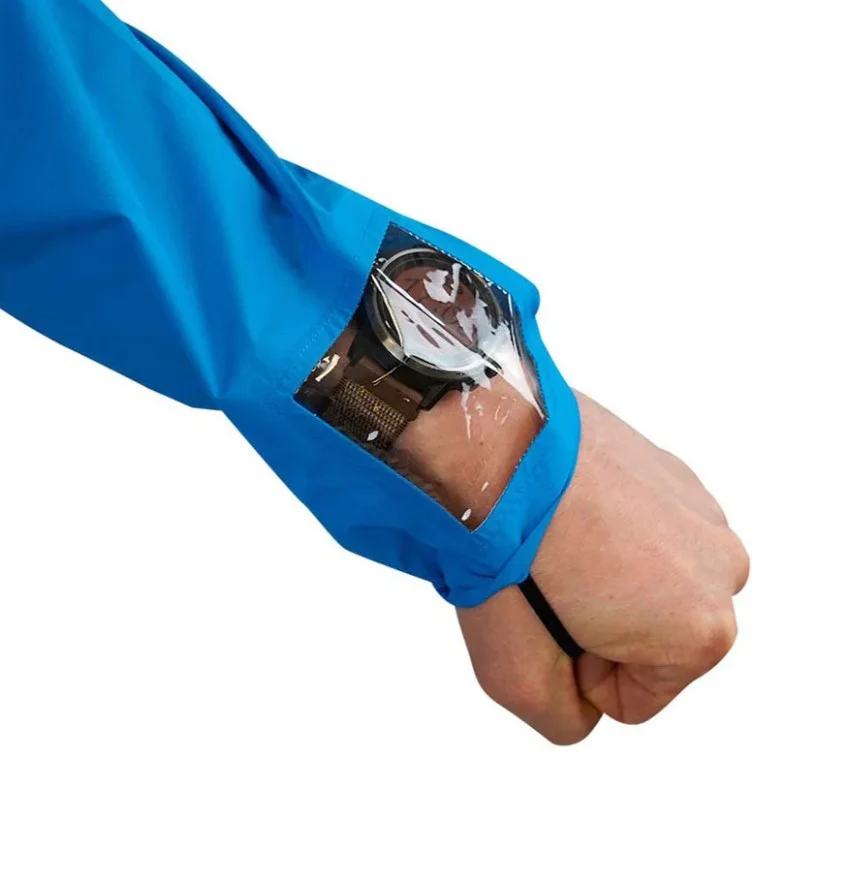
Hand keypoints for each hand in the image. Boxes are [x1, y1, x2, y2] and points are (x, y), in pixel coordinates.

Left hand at [457, 391, 749, 743]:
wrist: (495, 448)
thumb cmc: (506, 557)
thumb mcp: (516, 678)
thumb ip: (563, 720)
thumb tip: (582, 707)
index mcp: (703, 631)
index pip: (631, 701)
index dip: (578, 673)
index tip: (551, 622)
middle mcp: (723, 570)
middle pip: (650, 641)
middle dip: (601, 627)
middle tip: (551, 583)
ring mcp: (703, 513)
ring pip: (650, 585)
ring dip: (609, 578)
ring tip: (561, 546)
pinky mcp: (676, 473)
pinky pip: (645, 533)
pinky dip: (612, 533)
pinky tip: (572, 512)